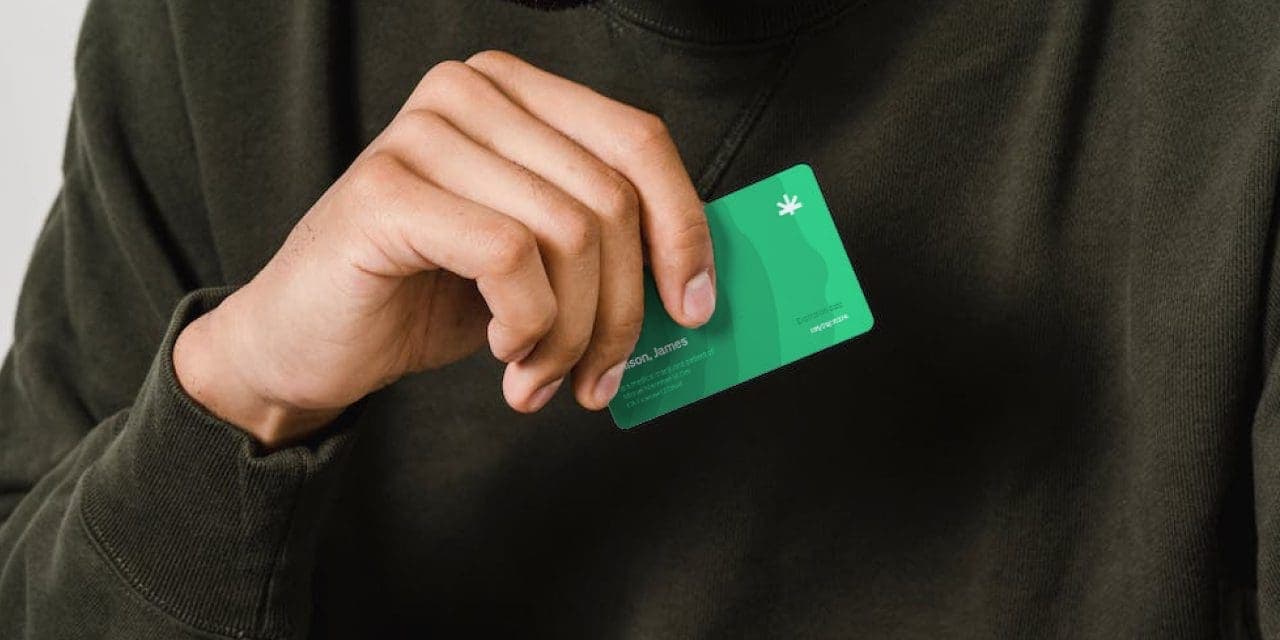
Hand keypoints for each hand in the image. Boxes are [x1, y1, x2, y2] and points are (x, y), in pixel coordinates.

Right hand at [173, 51, 715, 446]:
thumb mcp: (536, 265)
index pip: (638, 142)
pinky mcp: (388, 190)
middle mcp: (472, 94)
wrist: (304, 343)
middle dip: (622, 310)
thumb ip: (603, 248)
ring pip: (569, 233)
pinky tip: (500, 351)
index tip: (695, 307)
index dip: (684, 228)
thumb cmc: (423, 298)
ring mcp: (425, 133)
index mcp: (517, 95)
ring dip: (572, 334)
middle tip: (600, 378)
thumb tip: (697, 284)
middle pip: (610, 198)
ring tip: (541, 378)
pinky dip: (525, 324)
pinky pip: (510, 257)